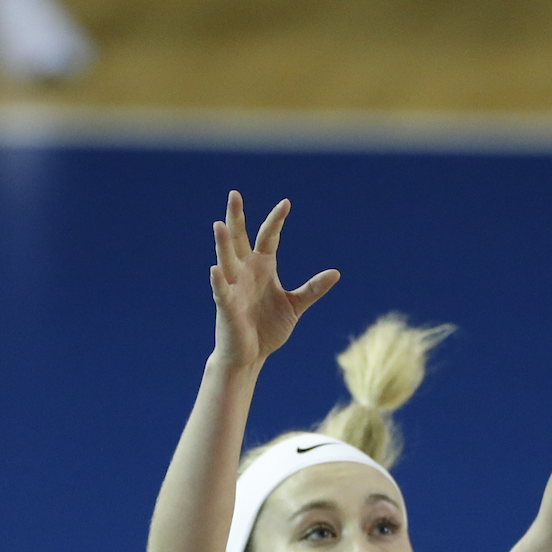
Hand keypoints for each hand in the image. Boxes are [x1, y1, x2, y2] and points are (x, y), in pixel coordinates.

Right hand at [210, 191, 338, 369]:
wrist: (250, 356)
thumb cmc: (268, 329)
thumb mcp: (295, 306)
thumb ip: (312, 289)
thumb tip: (336, 273)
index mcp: (263, 266)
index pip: (269, 237)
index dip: (277, 221)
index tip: (286, 203)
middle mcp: (245, 271)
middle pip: (239, 239)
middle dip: (236, 218)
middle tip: (234, 194)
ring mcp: (233, 287)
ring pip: (226, 260)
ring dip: (223, 244)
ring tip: (219, 225)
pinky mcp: (226, 307)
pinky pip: (221, 292)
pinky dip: (217, 281)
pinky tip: (215, 269)